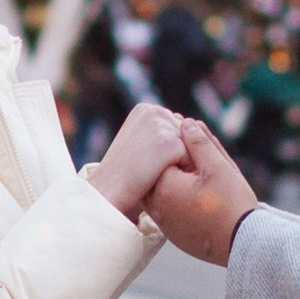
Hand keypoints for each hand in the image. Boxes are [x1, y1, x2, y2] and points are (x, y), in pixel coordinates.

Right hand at [85, 101, 188, 220]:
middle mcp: (155, 111)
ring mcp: (162, 126)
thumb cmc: (122, 173)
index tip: (148, 160)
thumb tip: (186, 126)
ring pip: (191, 147)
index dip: (169, 149)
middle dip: (178, 153)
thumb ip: (157, 130)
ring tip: (156, 171)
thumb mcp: (136, 141)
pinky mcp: (169, 142)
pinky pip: (191, 159)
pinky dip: (181, 172)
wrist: (108, 189)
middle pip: (187, 135)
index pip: (177, 126)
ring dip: (180, 163)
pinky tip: (160, 176)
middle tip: (152, 168)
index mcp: (146, 109)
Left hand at [144, 117, 259, 264]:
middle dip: (177, 163)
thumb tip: (185, 123)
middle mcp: (156, 207)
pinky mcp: (173, 235)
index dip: (179, 144)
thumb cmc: (232, 204)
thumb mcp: (219, 166)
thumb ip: (199, 143)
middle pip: (159, 174)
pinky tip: (198, 197)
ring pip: (163, 192)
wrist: (243, 245)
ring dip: (178, 182)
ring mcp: (163, 224)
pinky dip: (179, 200)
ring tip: (203, 178)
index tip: (195, 139)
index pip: (162, 155)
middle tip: (201, 160)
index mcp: (164, 187)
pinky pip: (169, 210)